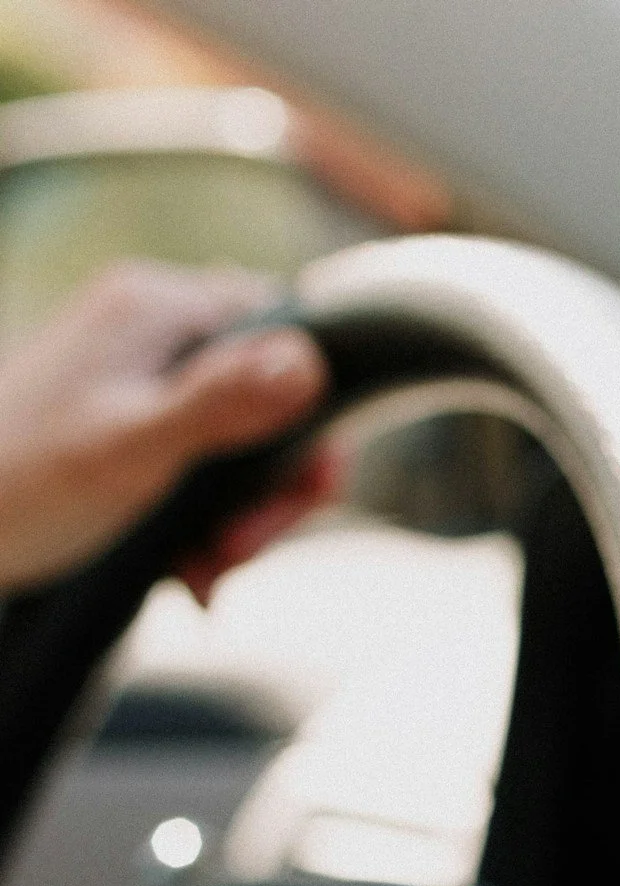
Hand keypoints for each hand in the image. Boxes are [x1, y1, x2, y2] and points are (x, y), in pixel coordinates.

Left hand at [0, 260, 329, 600]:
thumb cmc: (17, 487)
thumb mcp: (132, 449)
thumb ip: (223, 402)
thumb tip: (310, 363)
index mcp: (156, 308)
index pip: (292, 335)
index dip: (315, 419)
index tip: (304, 492)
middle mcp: (152, 326)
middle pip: (273, 397)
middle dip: (271, 487)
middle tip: (242, 549)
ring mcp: (139, 372)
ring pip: (245, 440)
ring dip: (242, 517)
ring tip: (208, 570)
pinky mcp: (128, 418)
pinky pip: (205, 462)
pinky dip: (208, 520)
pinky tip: (190, 567)